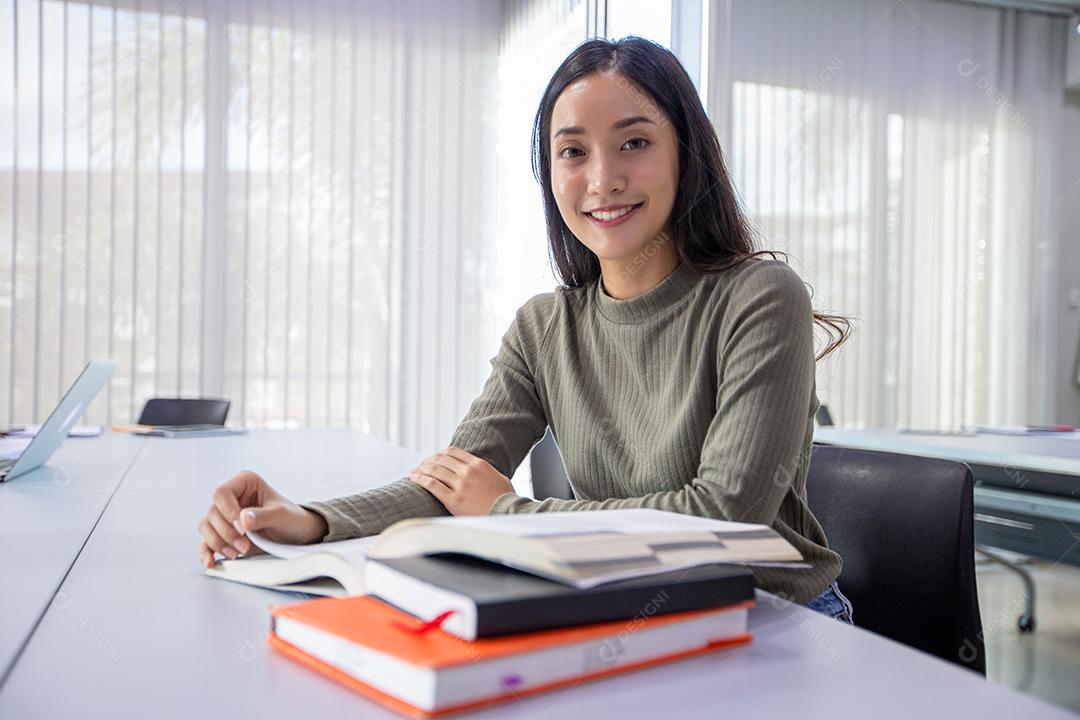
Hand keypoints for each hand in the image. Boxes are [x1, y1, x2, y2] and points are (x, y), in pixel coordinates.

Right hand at [197, 470, 328, 568]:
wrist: (296, 535)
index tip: (243, 528)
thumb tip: (243, 519)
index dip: (228, 512)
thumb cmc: (292, 518)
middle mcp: (232, 497)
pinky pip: (206, 542)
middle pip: (212, 513)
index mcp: (245, 483)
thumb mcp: (282, 515)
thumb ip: (264, 516)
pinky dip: (207, 552)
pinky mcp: (223, 534)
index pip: (222, 493)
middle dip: (226, 533)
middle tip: (244, 546)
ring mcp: (225, 516)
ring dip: (218, 543)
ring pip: (206, 527)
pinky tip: (211, 562)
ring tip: (237, 554)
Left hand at [407, 446, 515, 515]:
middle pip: (441, 460)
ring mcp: (460, 485)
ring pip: (434, 470)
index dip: (440, 454)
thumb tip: (478, 470)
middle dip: (428, 461)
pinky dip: (420, 479)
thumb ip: (485, 471)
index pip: (453, 452)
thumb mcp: (499, 477)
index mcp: (478, 464)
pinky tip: (414, 478)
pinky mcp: (454, 500)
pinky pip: (432, 485)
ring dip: (421, 469)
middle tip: (422, 465)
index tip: (434, 458)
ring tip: (414, 472)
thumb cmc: (505, 499)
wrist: (507, 514)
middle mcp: (468, 471)